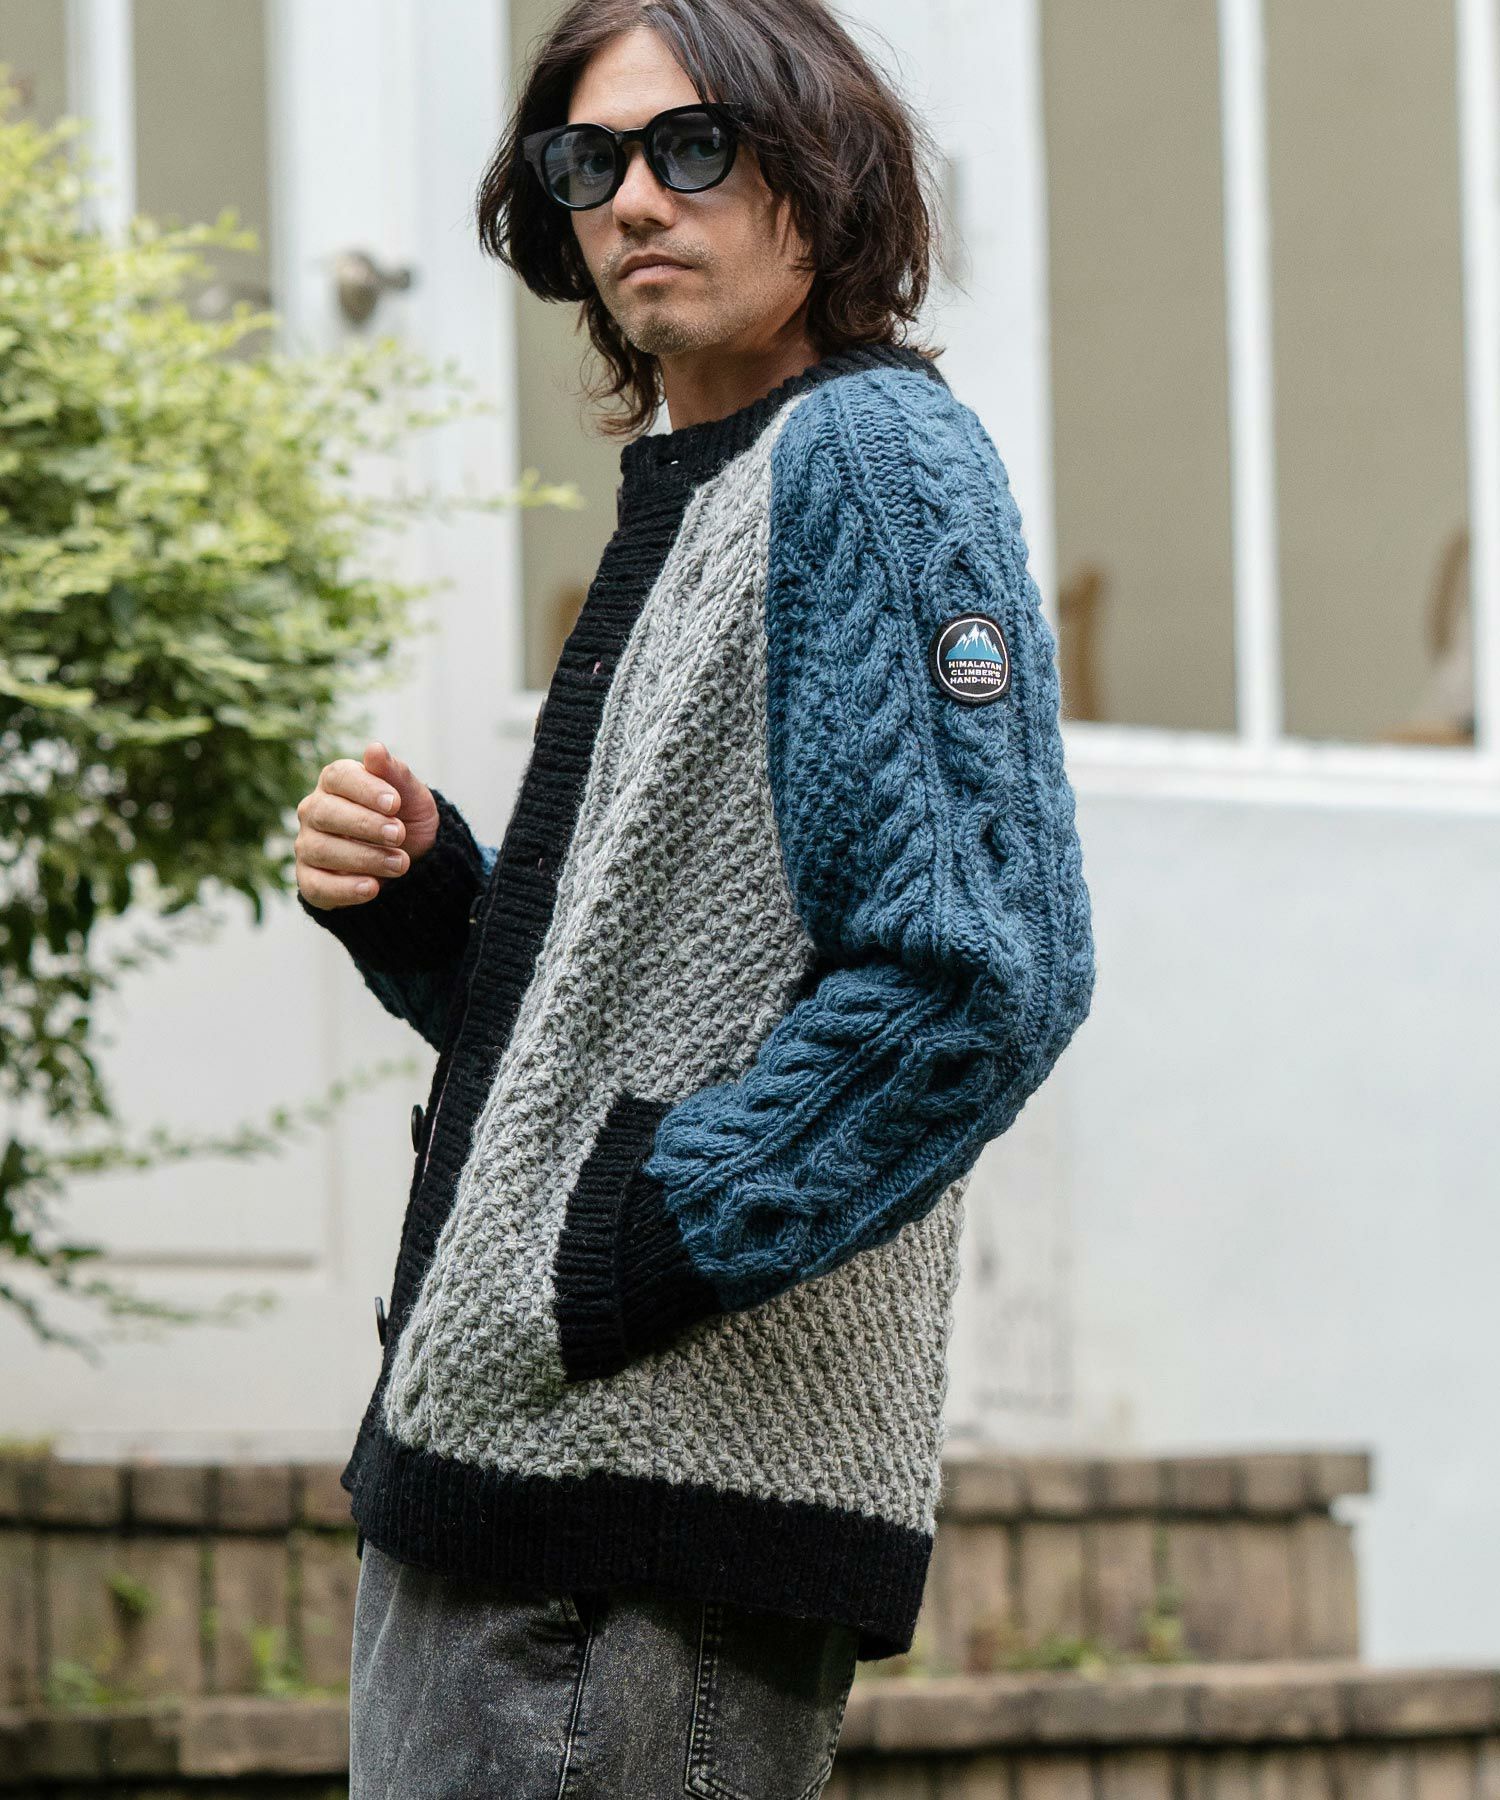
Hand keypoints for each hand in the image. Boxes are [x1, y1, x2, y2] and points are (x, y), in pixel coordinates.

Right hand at [294, 742, 440, 910]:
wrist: (413, 861)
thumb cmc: (406, 819)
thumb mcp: (413, 797)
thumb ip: (395, 774)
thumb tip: (374, 749)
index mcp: (336, 782)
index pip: (339, 777)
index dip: (365, 789)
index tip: (394, 803)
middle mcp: (314, 811)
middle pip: (325, 813)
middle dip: (366, 825)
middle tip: (399, 835)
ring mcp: (308, 846)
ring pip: (322, 850)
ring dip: (365, 858)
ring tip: (401, 863)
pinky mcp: (310, 881)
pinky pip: (316, 886)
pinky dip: (346, 889)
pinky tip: (373, 888)